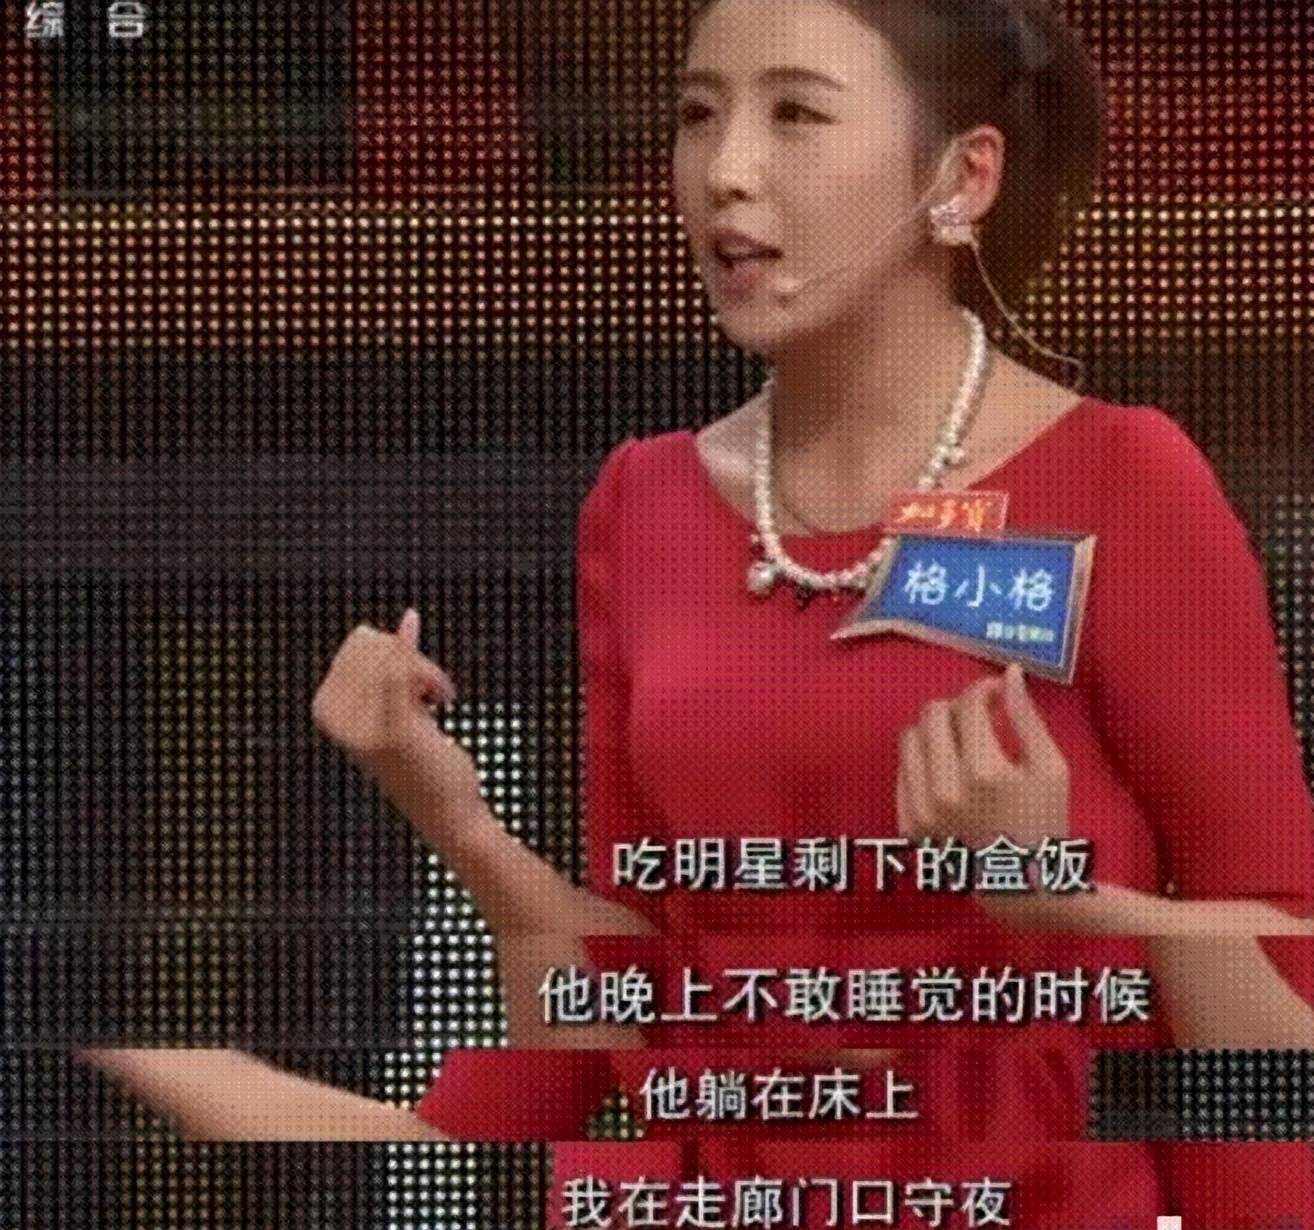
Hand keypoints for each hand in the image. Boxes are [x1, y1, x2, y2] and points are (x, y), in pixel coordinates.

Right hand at [311, 609, 481, 810]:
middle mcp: (337, 719)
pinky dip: (422, 667)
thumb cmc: (425, 764)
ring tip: (438, 697)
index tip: (414, 680)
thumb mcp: (402, 709)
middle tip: (432, 691)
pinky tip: (433, 672)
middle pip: (376, 644)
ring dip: (426, 671)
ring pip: (393, 658)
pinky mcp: (394, 733)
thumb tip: (409, 618)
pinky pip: (401, 674)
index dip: (393, 650)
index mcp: (327, 711)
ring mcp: (362, 726)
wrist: (446, 814)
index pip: (358, 642)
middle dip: (410, 657)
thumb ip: (398, 667)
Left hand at [896, 661, 1068, 851]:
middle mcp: (944, 790)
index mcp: (984, 772)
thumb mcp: (1051, 768)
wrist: (1022, 886)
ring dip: (935, 730)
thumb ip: (1027, 717)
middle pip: (933, 714)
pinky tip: (947, 770)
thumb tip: (1010, 673)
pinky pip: (902, 770)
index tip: (996, 693)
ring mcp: (921, 809)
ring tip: (961, 742)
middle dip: (958, 706)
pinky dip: (922, 761)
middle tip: (979, 718)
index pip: (968, 704)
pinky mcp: (908, 824)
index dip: (983, 689)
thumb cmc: (1044, 822)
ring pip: (910, 737)